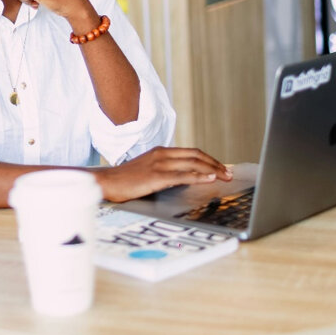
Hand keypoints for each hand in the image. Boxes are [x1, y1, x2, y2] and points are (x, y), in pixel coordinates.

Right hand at [93, 147, 232, 202]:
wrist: (106, 182)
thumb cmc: (125, 179)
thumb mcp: (147, 168)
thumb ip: (164, 169)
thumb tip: (182, 177)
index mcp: (161, 152)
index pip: (192, 152)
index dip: (210, 159)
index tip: (221, 167)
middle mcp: (163, 154)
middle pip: (197, 156)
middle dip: (216, 164)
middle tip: (228, 173)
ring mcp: (160, 165)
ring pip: (193, 163)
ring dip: (213, 170)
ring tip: (224, 176)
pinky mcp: (157, 177)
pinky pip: (183, 175)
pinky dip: (199, 176)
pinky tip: (209, 179)